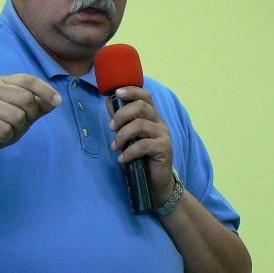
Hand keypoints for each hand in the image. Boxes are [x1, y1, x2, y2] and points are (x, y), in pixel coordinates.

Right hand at [0, 74, 61, 163]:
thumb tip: (57, 100)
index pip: (29, 80)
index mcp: (4, 81)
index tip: (58, 101)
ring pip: (18, 116)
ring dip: (17, 129)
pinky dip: (6, 137)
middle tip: (20, 123)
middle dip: (30, 116)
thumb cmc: (3, 124)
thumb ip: (39, 106)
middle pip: (27, 99)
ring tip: (7, 129)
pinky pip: (6, 130)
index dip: (46, 90)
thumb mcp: (25, 114)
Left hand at [107, 87, 173, 202]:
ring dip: (122, 135)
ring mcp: (163, 134)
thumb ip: (121, 119)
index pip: (145, 95)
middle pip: (141, 107)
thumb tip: (108, 101)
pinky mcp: (164, 148)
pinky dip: (129, 152)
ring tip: (115, 147)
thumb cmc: (142, 157)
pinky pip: (143, 145)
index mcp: (152, 116)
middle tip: (111, 128)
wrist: (156, 181)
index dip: (131, 91)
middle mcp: (159, 122)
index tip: (116, 93)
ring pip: (140, 125)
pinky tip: (122, 159)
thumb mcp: (129, 136)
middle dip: (121, 115)